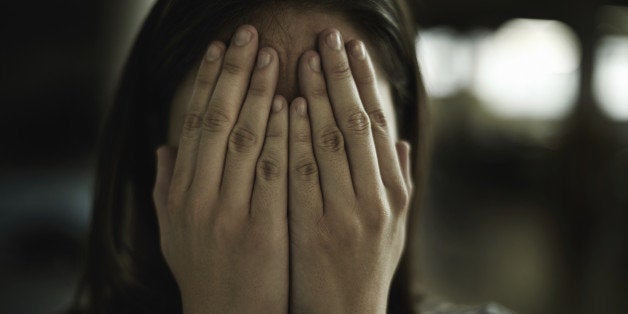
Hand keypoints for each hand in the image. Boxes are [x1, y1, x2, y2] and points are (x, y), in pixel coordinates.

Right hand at [153, 25, 288, 313]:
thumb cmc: (206, 274)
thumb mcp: (174, 233)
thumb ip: (167, 189)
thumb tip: (163, 149)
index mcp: (181, 194)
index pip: (193, 124)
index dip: (206, 82)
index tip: (218, 48)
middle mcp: (200, 199)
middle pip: (218, 121)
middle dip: (234, 74)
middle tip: (249, 35)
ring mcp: (231, 214)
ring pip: (246, 140)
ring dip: (260, 94)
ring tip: (274, 57)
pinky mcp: (264, 230)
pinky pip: (274, 174)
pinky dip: (282, 137)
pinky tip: (292, 108)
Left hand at [288, 29, 413, 312]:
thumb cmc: (366, 268)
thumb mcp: (394, 227)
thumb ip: (399, 181)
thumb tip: (401, 140)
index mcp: (397, 193)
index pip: (381, 124)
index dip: (367, 83)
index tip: (353, 49)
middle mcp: (378, 198)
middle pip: (358, 123)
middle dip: (341, 76)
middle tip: (327, 38)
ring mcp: (347, 213)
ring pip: (332, 141)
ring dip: (317, 95)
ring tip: (304, 58)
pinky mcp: (314, 227)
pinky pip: (303, 173)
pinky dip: (295, 136)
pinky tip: (287, 106)